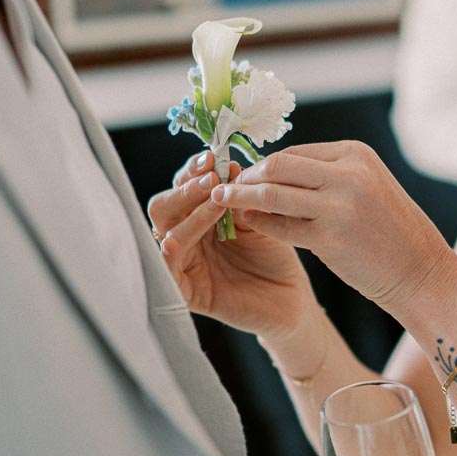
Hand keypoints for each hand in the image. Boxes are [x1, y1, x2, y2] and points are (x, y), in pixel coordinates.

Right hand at [147, 152, 316, 339]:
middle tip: (212, 179)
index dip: (193, 170)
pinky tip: (176, 239)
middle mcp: (187, 236)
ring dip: (189, 212)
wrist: (291, 297)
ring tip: (215, 200)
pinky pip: (167, 270)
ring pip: (167, 231)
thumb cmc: (274, 256)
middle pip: (166, 205)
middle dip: (186, 188)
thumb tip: (228, 167)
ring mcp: (185, 263)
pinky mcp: (187, 291)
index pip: (184, 186)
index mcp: (200, 215)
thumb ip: (240, 197)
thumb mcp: (259, 218)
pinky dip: (170, 252)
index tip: (212, 158)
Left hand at [211, 141, 456, 314]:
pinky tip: (245, 225)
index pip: (295, 152)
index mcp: (355, 154)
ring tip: (221, 201)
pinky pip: (281, 226)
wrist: (422, 271)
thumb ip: (327, 176)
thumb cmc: (391, 232)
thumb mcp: (366, 187)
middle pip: (279, 164)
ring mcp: (340, 205)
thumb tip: (276, 172)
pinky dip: (258, 224)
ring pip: (272, 193)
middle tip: (224, 186)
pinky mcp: (331, 238)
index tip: (244, 176)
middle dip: (247, 176)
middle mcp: (348, 173)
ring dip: (241, 197)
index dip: (264, 164)